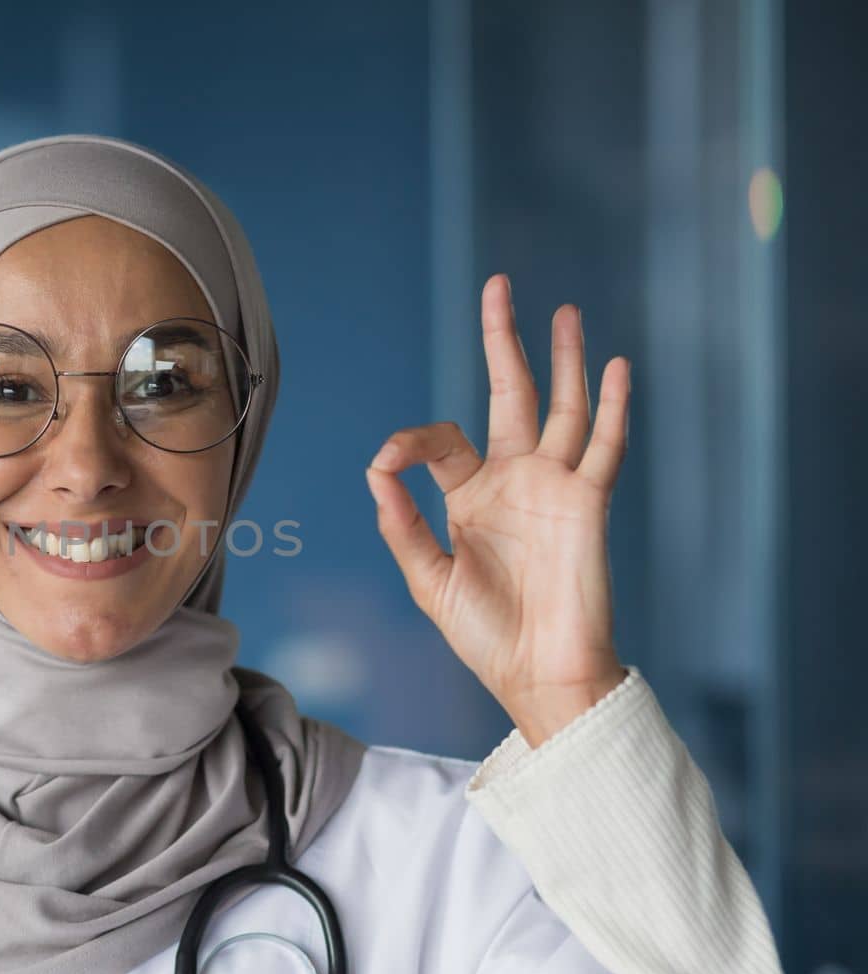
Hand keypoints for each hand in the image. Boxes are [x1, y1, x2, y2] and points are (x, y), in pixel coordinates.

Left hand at [365, 274, 630, 746]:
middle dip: (504, 340)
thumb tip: (376, 470)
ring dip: (565, 359)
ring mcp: (554, 487)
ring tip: (565, 311)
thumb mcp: (427, 579)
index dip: (408, 442)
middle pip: (511, 393)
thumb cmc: (484, 635)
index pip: (440, 441)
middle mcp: (514, 481)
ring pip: (563, 407)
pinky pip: (603, 446)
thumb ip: (402, 524)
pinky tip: (612, 365)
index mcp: (470, 497)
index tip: (387, 460)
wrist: (537, 674)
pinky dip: (610, 406)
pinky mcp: (588, 503)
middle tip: (498, 286)